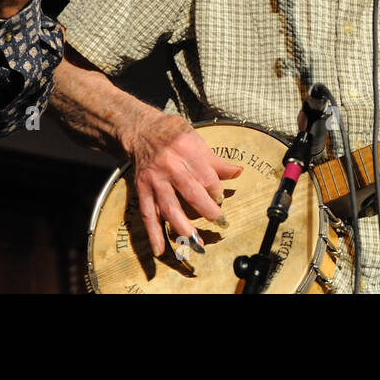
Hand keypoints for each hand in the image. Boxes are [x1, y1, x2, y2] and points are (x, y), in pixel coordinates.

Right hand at [126, 110, 242, 257]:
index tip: (221, 200)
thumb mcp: (197, 139)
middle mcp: (170, 166)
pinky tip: (160, 249)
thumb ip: (216, 160)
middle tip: (221, 223)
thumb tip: (237, 172)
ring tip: (197, 244)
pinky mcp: (142, 190)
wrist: (141, 129)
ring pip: (170, 208)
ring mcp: (155, 179)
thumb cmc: (172, 133)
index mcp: (187, 150)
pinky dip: (154, 233)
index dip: (217, 191)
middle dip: (208, 211)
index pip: (207, 177)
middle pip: (192, 193)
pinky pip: (148, 214)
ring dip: (184, 228)